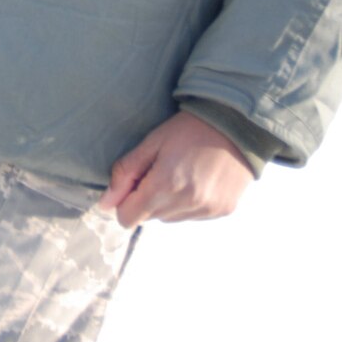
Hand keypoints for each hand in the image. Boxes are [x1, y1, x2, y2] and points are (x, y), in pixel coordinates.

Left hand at [97, 111, 253, 226]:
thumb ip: (125, 173)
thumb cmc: (189, 128)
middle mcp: (187, 203)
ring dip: (169, 202)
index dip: (125, 202)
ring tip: (183, 173)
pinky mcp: (223, 210)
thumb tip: (105, 204)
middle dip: (148, 199)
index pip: (128, 218)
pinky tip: (200, 180)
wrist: (236, 123)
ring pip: (171, 219)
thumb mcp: (152, 142)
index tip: (135, 183)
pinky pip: (193, 217)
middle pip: (149, 218)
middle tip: (162, 170)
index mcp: (165, 186)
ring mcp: (207, 210)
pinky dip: (190, 203)